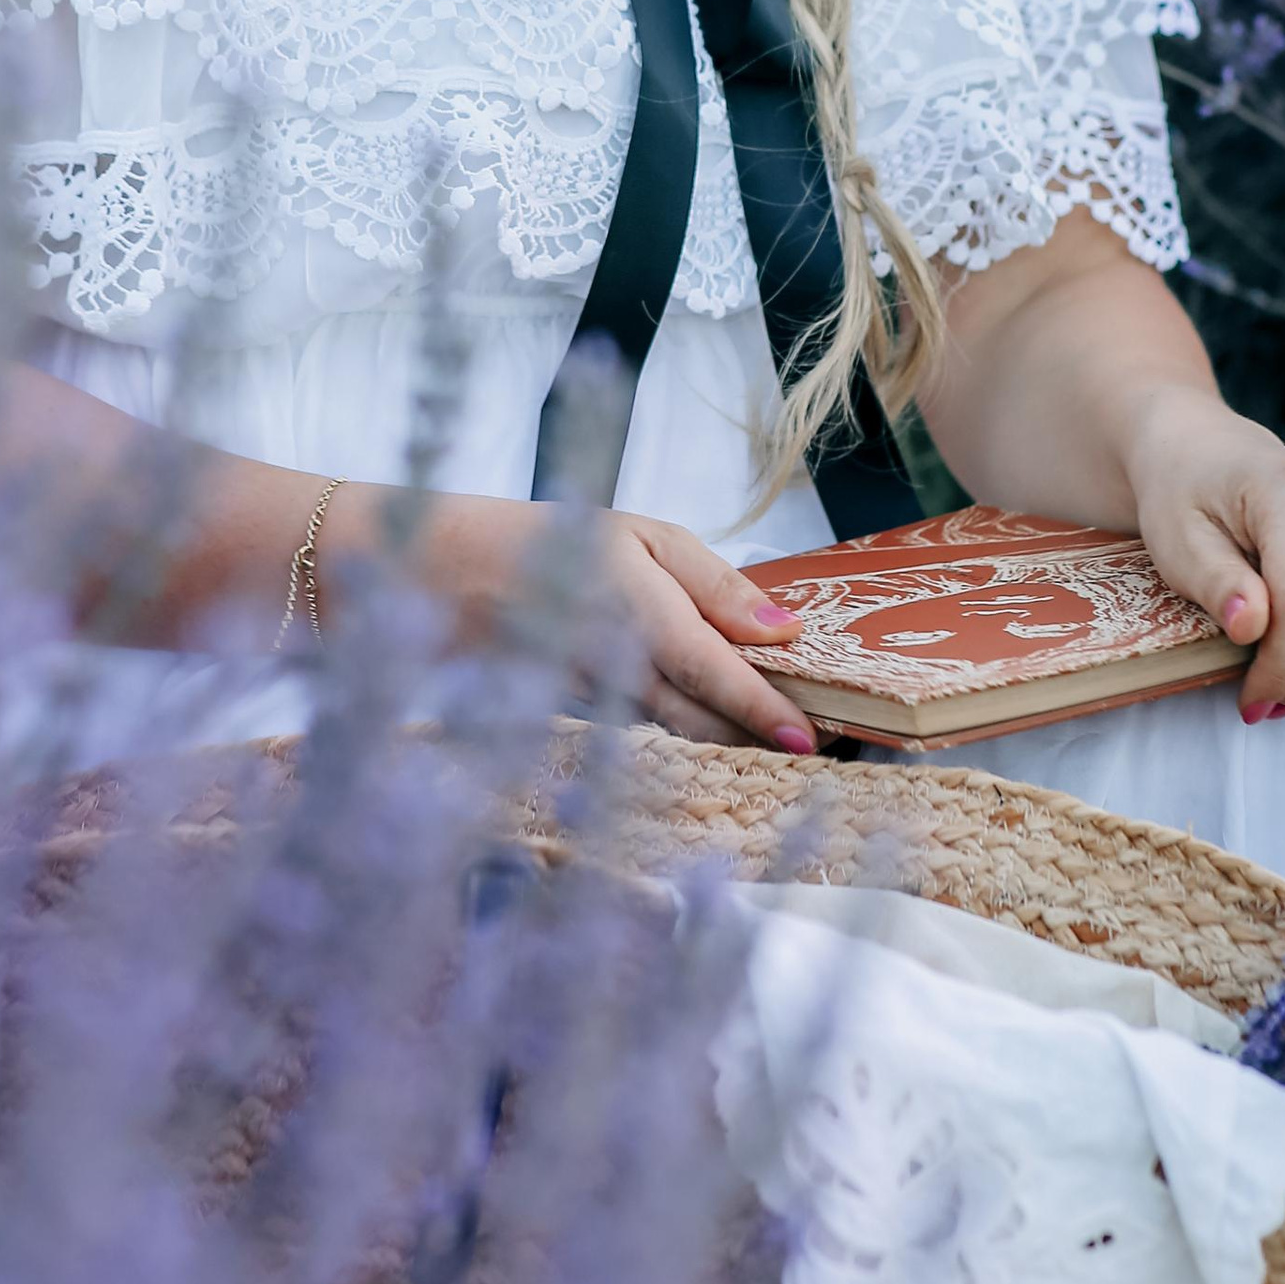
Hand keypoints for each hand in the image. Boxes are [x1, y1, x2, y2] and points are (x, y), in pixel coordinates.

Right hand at [421, 494, 815, 750]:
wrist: (457, 575)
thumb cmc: (561, 542)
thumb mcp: (646, 537)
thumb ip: (718, 586)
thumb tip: (785, 630)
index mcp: (638, 610)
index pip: (711, 671)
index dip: (761, 710)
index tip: (810, 738)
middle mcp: (618, 666)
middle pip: (703, 723)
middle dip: (763, 740)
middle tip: (827, 743)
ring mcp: (598, 701)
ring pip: (677, 740)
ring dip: (733, 746)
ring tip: (788, 742)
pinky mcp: (585, 720)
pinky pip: (647, 738)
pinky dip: (689, 742)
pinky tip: (724, 735)